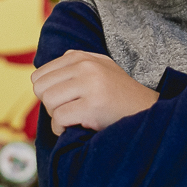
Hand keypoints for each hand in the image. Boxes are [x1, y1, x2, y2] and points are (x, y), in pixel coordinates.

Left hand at [31, 51, 158, 135]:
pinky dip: (61, 129)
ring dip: (56, 116)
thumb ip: (74, 63)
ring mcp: (90, 85)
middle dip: (49, 104)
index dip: (46, 92)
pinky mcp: (92, 107)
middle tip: (67, 111)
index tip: (62, 100)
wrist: (146, 109)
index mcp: (82, 57)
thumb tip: (39, 73)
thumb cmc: (119, 92)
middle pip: (41, 88)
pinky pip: (59, 119)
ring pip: (48, 102)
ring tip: (73, 118)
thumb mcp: (99, 67)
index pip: (39, 75)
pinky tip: (75, 128)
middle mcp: (85, 67)